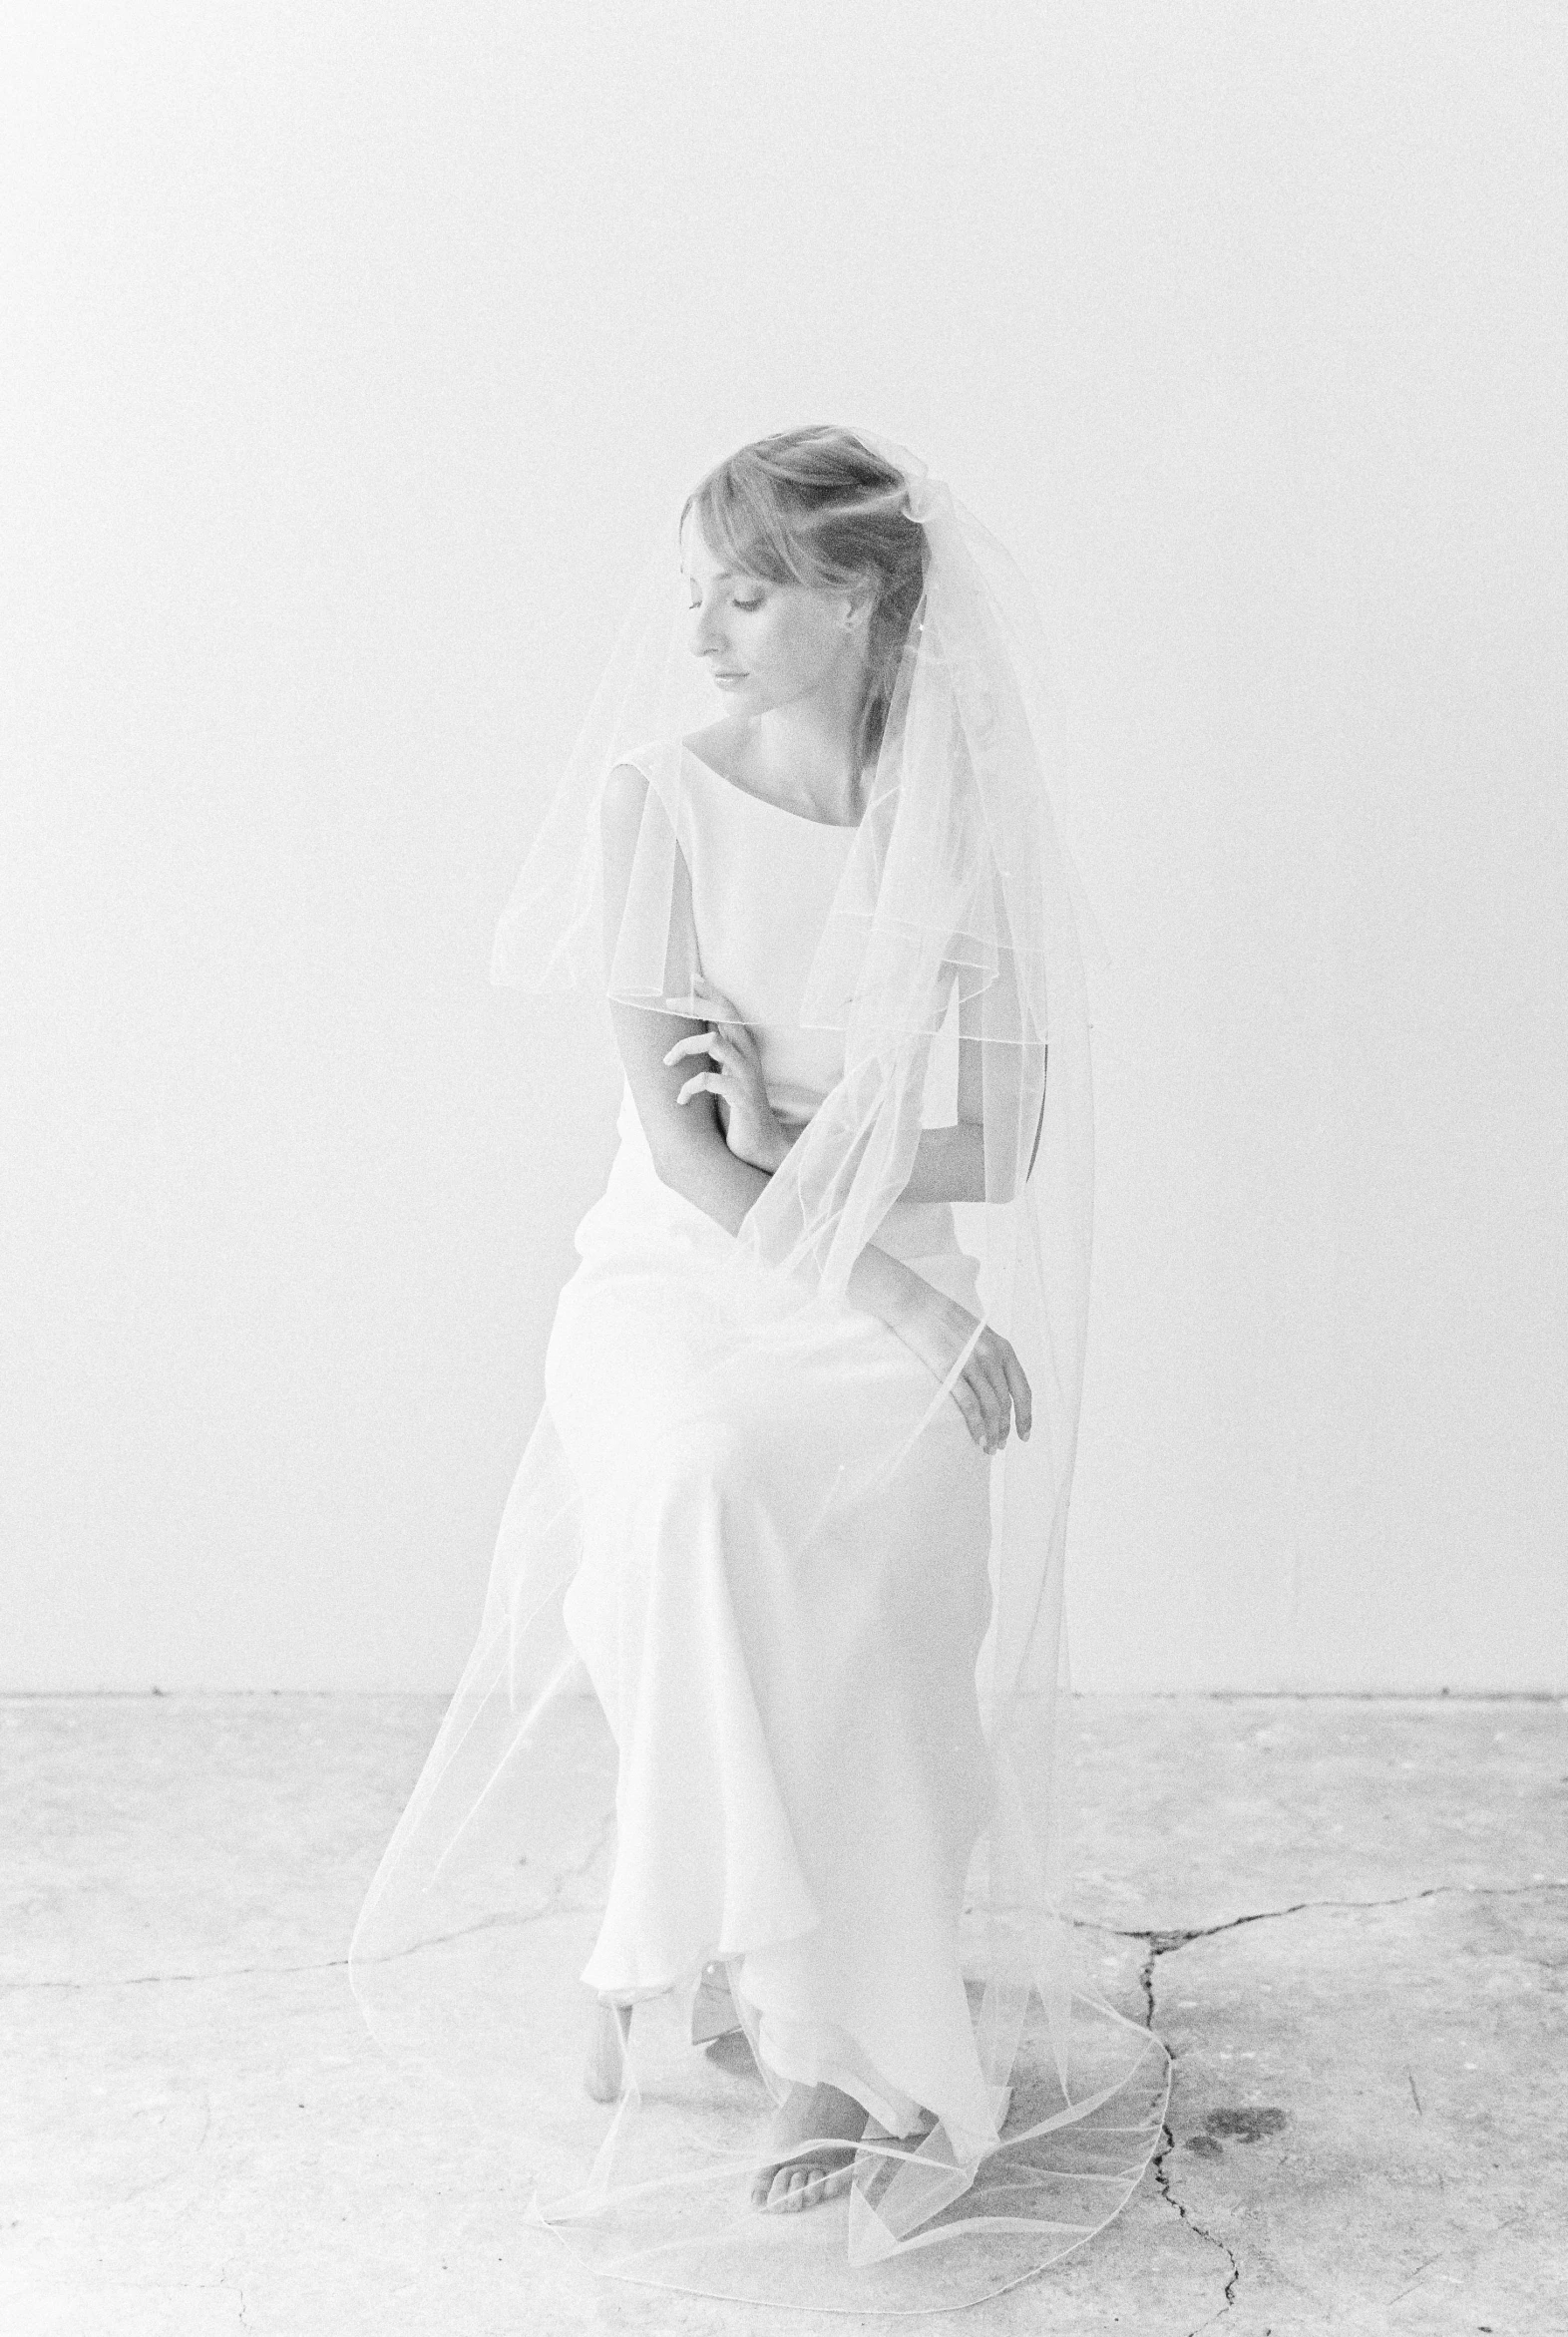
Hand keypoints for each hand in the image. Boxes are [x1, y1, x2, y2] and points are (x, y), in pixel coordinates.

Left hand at [663, 983, 790, 1173]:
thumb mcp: (726, 1075)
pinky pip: (710, 1080)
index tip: (692, 978)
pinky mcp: (741, 1096)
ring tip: (667, 1062)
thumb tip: (700, 1030)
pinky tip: (680, 1099)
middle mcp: (748, 1057)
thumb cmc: (737, 1110)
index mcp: (744, 1049)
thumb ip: (719, 1053)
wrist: (759, 1146)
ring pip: (715, 1042)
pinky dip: (689, 1086)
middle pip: (725, 1016)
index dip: (712, 992)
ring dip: (685, 1047)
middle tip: (670, 1005)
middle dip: (696, 1006)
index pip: (730, 1011)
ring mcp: (746, 1075)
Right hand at [889, 1279, 1032, 1456]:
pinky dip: (977, 1426)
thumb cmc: (942, 1317)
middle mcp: (992, 1355)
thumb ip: (990, 1353)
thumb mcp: (978, 1332)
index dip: (1026, 1415)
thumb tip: (996, 1381)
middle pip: (1006, 1402)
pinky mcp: (950, 1369)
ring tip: (989, 1448)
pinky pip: (970, 1405)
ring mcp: (972, 1362)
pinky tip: (978, 1438)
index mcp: (1002, 1347)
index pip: (1023, 1389)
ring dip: (993, 1432)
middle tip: (1002, 1445)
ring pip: (991, 1407)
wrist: (915, 1304)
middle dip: (1007, 1428)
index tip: (1024, 1433)